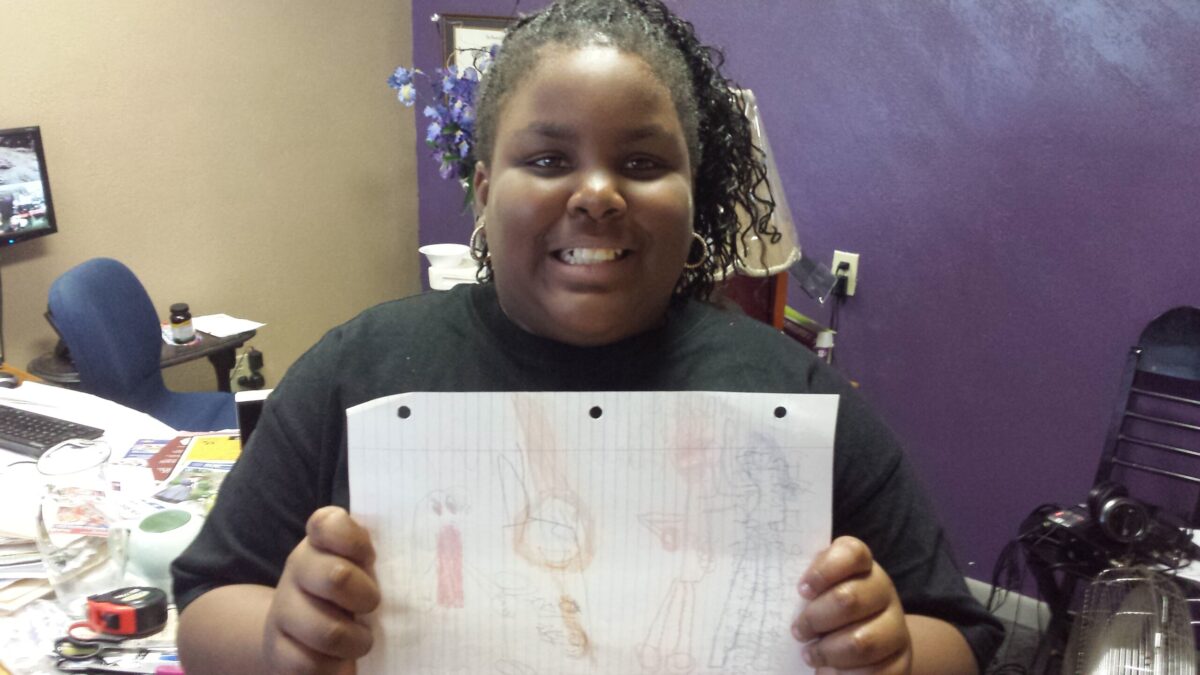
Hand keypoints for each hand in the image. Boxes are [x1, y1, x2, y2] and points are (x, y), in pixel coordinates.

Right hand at [262, 506, 379, 674]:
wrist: (300, 632)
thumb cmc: (349, 592)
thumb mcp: (363, 566)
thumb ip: (382, 555)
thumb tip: (433, 557)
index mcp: (321, 541)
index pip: (329, 524)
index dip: (355, 542)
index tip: (371, 558)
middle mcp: (298, 568)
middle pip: (336, 577)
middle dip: (366, 597)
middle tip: (372, 605)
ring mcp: (284, 609)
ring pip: (327, 630)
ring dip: (355, 641)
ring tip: (362, 640)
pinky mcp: (277, 649)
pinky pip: (309, 664)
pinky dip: (334, 668)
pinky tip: (341, 662)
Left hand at [792, 536, 911, 673]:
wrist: (875, 637)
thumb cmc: (832, 606)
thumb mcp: (822, 588)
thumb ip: (809, 584)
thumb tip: (776, 590)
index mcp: (862, 565)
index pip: (851, 553)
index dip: (823, 571)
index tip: (801, 590)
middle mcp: (883, 590)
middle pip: (848, 600)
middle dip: (815, 619)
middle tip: (798, 631)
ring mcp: (896, 626)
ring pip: (861, 642)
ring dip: (827, 652)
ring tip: (810, 655)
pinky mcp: (900, 660)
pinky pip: (875, 672)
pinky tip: (830, 672)